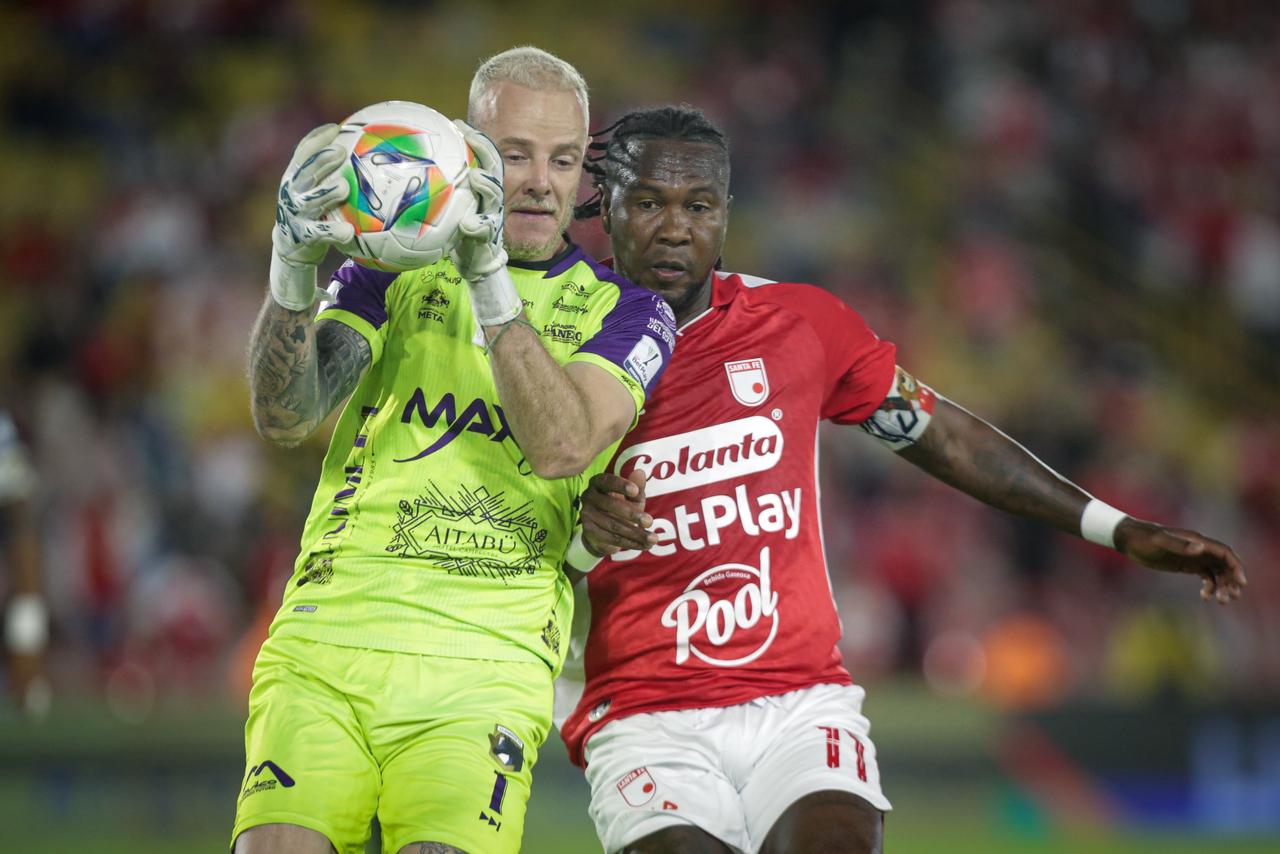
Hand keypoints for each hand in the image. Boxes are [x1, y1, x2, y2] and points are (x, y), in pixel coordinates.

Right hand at [270, 124, 354, 309]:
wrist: (291, 247)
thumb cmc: (313, 214)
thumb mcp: (317, 192)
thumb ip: (332, 175)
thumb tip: (366, 154)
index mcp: (295, 178)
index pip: (302, 153)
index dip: (317, 140)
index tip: (336, 129)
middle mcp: (291, 193)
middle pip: (305, 172)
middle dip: (321, 160)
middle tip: (341, 152)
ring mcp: (294, 214)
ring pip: (309, 201)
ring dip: (326, 193)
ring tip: (343, 187)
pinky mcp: (302, 236)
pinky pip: (319, 233)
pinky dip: (333, 231)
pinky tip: (348, 232)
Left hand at [450, 120, 508, 283]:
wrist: (476, 262)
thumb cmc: (457, 232)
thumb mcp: (449, 208)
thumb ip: (439, 190)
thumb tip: (409, 169)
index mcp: (481, 189)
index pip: (482, 157)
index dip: (474, 139)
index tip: (458, 123)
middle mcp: (490, 199)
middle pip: (494, 169)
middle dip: (485, 152)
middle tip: (472, 137)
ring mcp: (492, 216)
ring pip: (495, 197)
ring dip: (487, 185)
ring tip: (476, 176)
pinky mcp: (489, 237)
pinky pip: (485, 230)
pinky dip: (478, 226)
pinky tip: (469, 224)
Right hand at [579, 470, 656, 556]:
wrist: (602, 532)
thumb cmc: (620, 507)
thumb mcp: (631, 497)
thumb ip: (637, 487)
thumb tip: (640, 472)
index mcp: (598, 483)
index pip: (607, 481)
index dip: (621, 486)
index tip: (636, 492)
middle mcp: (588, 496)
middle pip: (610, 505)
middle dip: (632, 514)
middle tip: (650, 521)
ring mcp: (587, 514)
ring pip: (613, 525)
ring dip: (635, 533)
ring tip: (653, 538)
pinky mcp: (588, 532)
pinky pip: (611, 538)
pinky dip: (630, 543)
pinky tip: (644, 545)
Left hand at [1115, 518, 1246, 603]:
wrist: (1130, 540)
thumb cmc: (1144, 539)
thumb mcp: (1160, 542)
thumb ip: (1180, 545)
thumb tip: (1201, 549)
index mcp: (1197, 541)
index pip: (1225, 553)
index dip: (1236, 567)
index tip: (1241, 583)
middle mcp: (1199, 548)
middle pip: (1225, 564)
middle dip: (1231, 580)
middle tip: (1229, 598)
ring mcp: (1194, 557)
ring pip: (1217, 572)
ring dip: (1223, 586)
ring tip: (1221, 601)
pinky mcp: (1186, 565)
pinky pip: (1206, 576)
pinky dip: (1210, 586)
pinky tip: (1205, 597)